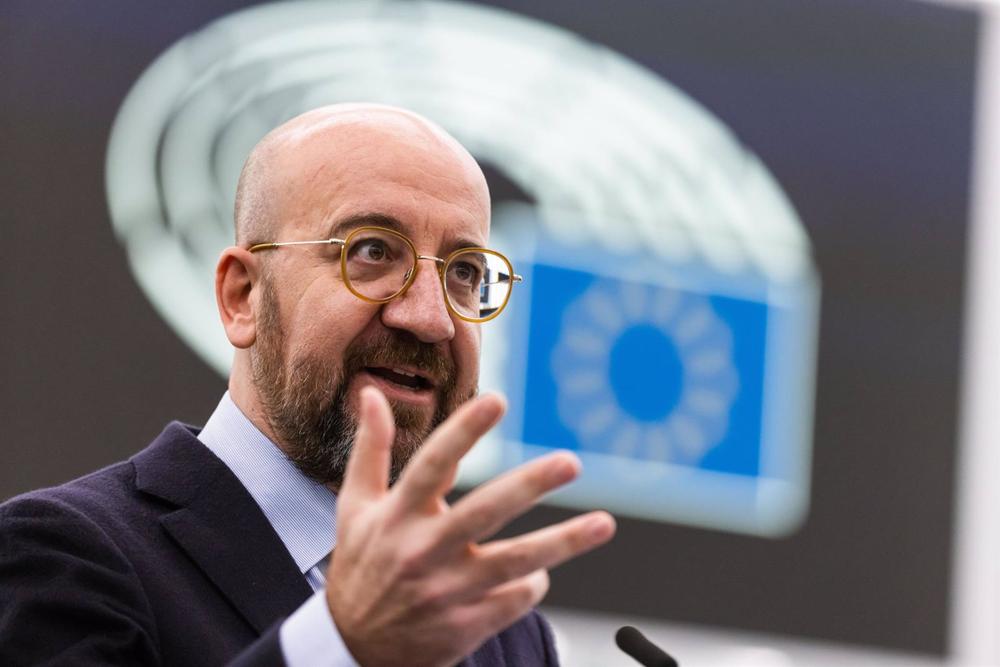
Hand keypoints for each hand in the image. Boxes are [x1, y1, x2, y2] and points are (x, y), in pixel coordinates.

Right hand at [325, 387, 615, 666]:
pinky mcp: (464, 626)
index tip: (497, 400)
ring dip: (563, 543)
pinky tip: (539, 572)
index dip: (465, 431)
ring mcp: (446, 592)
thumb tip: (373, 393)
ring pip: (514, 563)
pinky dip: (534, 583)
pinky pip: (515, 599)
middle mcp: (423, 551)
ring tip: (604, 524)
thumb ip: (370, 448)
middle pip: (485, 512)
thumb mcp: (355, 507)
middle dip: (530, 485)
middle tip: (571, 462)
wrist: (353, 649)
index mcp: (397, 515)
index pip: (433, 464)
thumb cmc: (362, 565)